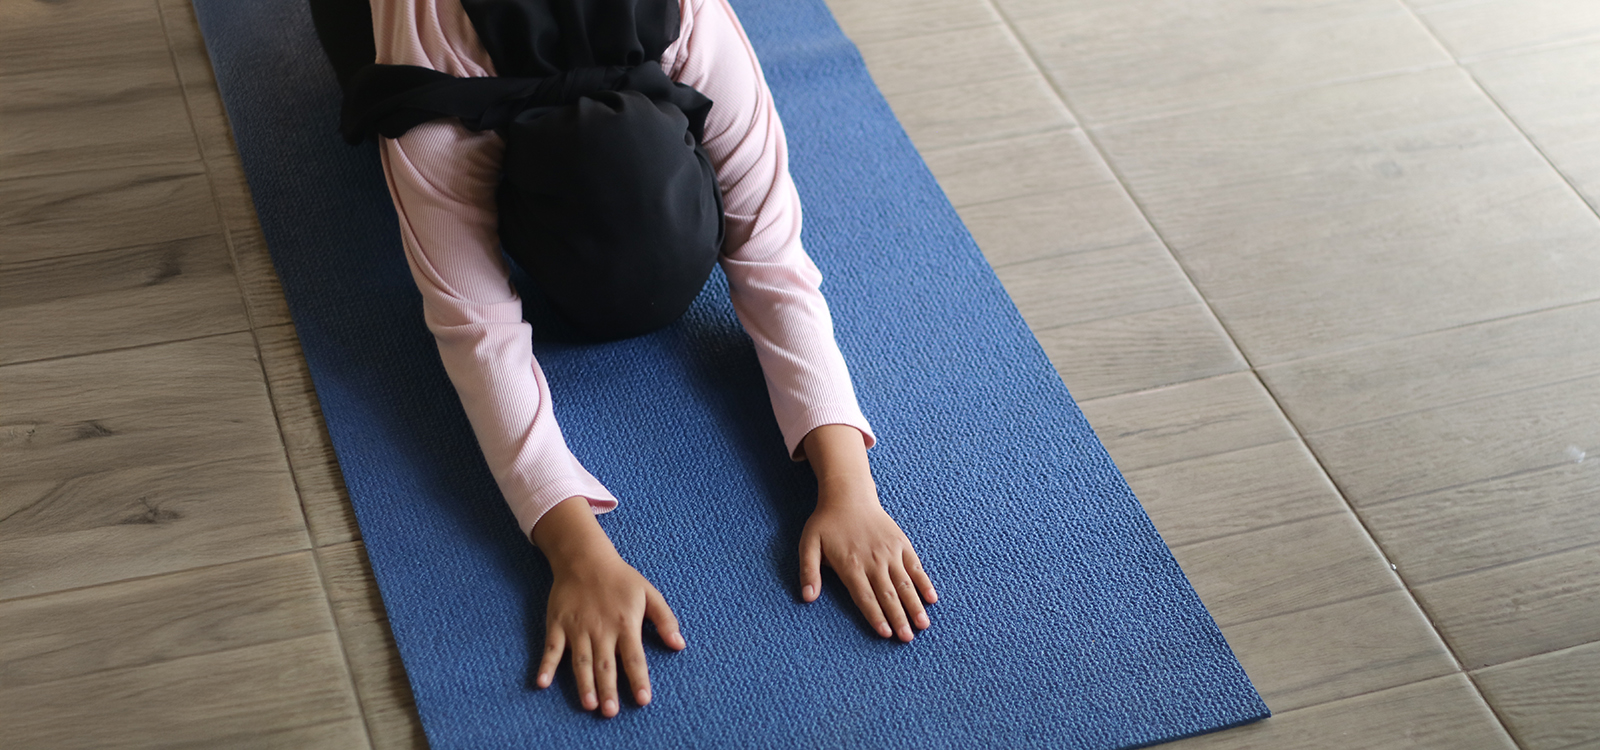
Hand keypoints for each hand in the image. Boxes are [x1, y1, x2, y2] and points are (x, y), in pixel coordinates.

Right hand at [532, 496, 684, 716]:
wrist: (585, 557)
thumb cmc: (620, 578)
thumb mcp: (649, 593)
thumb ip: (665, 619)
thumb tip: (680, 644)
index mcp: (625, 623)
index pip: (634, 657)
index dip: (639, 679)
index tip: (643, 700)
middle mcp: (601, 629)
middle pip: (606, 665)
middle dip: (609, 689)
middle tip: (611, 712)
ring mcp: (578, 628)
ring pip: (581, 661)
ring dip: (584, 683)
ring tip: (589, 704)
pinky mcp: (558, 624)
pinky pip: (551, 648)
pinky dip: (546, 665)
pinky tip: (542, 683)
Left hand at [797, 426, 936, 641]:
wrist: (848, 494)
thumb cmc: (826, 522)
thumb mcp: (808, 544)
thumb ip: (808, 571)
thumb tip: (807, 597)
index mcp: (851, 565)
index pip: (865, 597)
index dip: (876, 616)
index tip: (885, 633)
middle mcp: (873, 561)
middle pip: (888, 594)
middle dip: (899, 618)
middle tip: (907, 639)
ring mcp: (890, 552)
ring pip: (904, 583)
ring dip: (914, 605)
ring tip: (923, 625)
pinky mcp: (901, 543)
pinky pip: (915, 566)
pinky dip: (924, 583)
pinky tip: (932, 599)